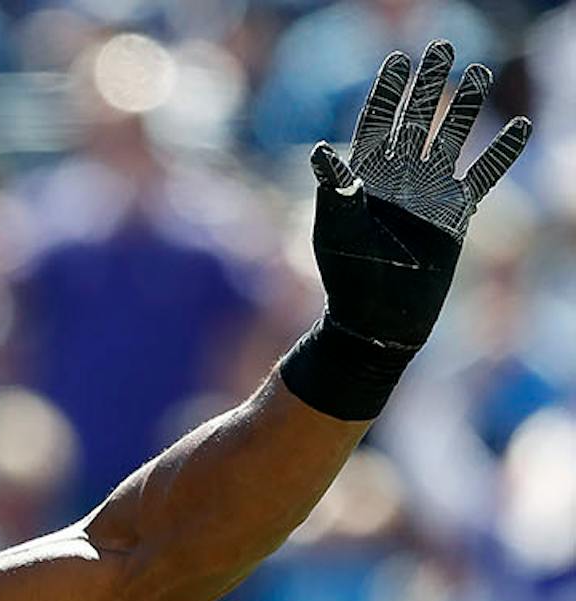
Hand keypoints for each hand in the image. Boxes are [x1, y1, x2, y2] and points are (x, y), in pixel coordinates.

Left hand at [306, 40, 528, 352]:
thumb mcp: (336, 229)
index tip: (397, 60)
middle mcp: (400, 176)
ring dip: (466, 107)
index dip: (387, 91)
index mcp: (366, 174)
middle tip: (443, 46)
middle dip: (430, 84)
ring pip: (453, 138)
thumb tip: (318, 152)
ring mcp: (430, 192)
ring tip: (480, 72)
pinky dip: (502, 153)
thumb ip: (335, 189)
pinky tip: (520, 126)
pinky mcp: (456, 214)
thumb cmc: (347, 275)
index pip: (376, 121)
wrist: (377, 317)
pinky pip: (484, 176)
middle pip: (418, 118)